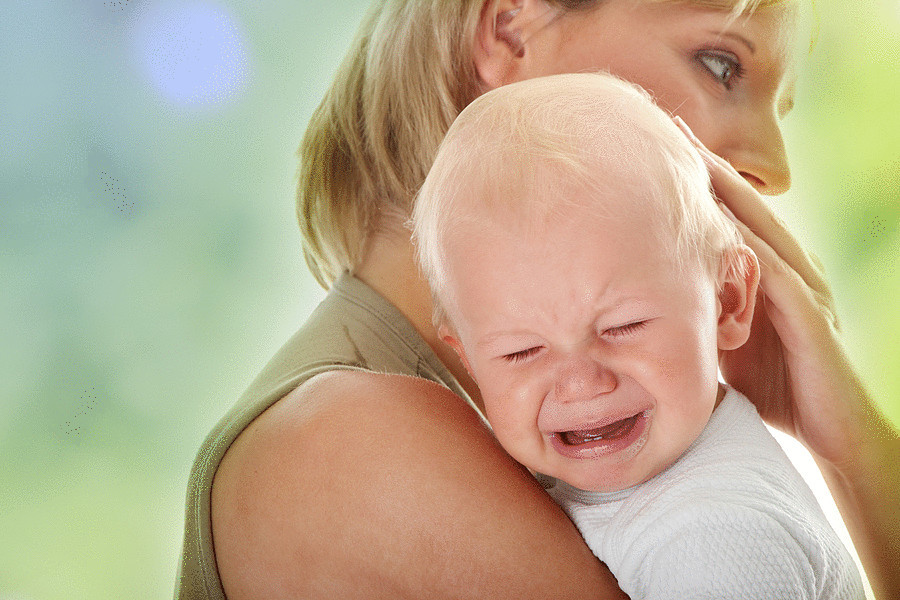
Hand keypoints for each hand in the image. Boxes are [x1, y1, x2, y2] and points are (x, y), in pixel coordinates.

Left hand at [675, 115, 899, 599]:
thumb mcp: (725, 341)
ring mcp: (804, 290)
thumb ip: (698, 312)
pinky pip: (774, 273)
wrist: (832, 436)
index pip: (728, 215)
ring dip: (725, 191)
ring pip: (760, 228)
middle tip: (665, 126)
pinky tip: (719, 221)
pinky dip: (746, 245)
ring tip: (687, 154)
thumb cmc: (776, 390)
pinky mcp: (810, 318)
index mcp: (768, 274)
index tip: (656, 146)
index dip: (696, 180)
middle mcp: (790, 271)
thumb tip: (645, 302)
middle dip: (705, 167)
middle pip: (743, 206)